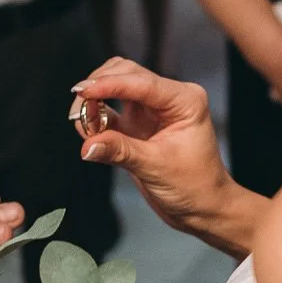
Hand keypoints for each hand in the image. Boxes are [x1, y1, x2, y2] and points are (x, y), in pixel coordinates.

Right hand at [73, 58, 266, 256]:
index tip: (83, 92)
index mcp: (185, 100)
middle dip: (99, 89)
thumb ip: (120, 152)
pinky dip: (96, 117)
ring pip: (115, 87)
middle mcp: (169, 99)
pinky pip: (110, 111)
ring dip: (95, 101)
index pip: (142, 82)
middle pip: (125, 74)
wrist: (203, 208)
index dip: (109, 84)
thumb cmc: (194, 187)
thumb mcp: (156, 168)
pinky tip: (89, 132)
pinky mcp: (137, 124)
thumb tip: (88, 144)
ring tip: (85, 126)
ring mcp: (152, 110)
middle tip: (79, 112)